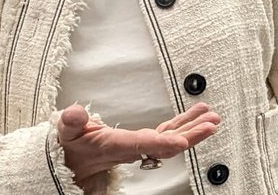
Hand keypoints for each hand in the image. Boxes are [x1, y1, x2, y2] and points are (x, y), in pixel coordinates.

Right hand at [56, 102, 220, 182]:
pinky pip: (165, 133)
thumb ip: (71, 123)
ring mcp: (138, 146)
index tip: (183, 140)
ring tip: (211, 117)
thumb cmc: (71, 148)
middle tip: (211, 124)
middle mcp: (131, 149)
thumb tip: (75, 113)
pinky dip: (181, 124)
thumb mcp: (66, 133)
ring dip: (192, 128)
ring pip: (170, 138)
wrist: (71, 163)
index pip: (142, 144)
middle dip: (190, 135)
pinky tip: (195, 115)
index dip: (163, 143)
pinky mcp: (140, 142)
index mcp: (115, 146)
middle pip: (165, 144)